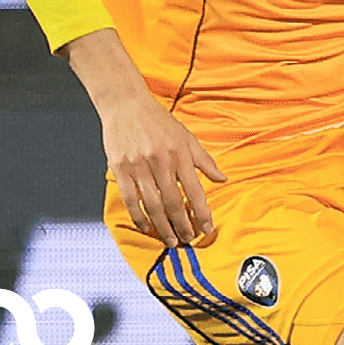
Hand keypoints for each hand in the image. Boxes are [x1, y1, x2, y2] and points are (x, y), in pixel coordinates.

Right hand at [102, 94, 227, 246]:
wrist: (126, 104)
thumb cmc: (158, 121)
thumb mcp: (187, 137)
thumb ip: (204, 161)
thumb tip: (223, 179)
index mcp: (180, 155)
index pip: (195, 190)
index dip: (202, 212)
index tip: (207, 228)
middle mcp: (160, 162)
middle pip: (173, 202)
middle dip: (183, 225)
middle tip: (189, 239)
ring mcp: (139, 167)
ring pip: (152, 204)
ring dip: (162, 226)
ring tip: (170, 240)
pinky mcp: (120, 169)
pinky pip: (130, 199)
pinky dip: (138, 216)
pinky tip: (146, 227)